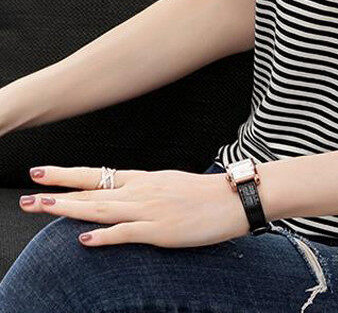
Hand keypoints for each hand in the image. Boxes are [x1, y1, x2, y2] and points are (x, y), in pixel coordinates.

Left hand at [19, 165, 249, 246]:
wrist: (236, 197)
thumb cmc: (208, 193)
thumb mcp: (172, 184)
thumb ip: (147, 190)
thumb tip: (126, 196)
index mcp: (144, 179)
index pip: (98, 175)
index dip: (67, 176)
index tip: (40, 173)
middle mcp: (142, 191)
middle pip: (92, 191)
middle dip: (57, 193)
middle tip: (27, 196)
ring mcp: (150, 210)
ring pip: (101, 209)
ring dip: (69, 210)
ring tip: (42, 208)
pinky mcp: (160, 230)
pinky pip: (127, 233)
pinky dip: (104, 236)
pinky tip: (84, 239)